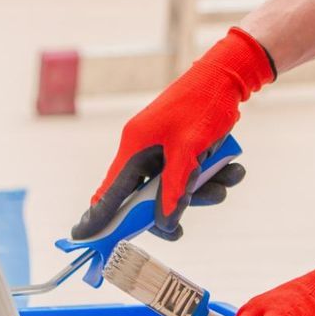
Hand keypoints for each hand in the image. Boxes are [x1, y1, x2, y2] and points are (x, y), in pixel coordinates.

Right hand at [71, 27, 272, 240]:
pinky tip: (232, 168)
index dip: (97, 216)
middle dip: (171, 208)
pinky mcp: (181, 146)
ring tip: (224, 182)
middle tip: (179, 231)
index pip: (109, 191)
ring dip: (201, 191)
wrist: (227, 76)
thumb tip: (164, 224)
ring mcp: (162, 148)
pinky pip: (190, 173)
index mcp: (134, 147)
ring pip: (174, 187)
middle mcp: (143, 149)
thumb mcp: (189, 151)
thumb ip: (175, 189)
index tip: (82, 238)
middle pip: (147, 196)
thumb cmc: (203, 106)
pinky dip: (211, 176)